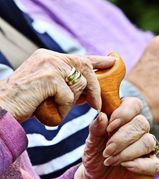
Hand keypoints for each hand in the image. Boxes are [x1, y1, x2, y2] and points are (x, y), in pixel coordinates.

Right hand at [0, 49, 114, 121]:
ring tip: (53, 108)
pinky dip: (63, 109)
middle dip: (95, 88)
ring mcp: (50, 65)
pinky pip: (69, 97)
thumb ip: (69, 86)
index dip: (98, 60)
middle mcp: (50, 57)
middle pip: (85, 68)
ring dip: (70, 103)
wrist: (3, 109)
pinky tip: (48, 110)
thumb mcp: (51, 90)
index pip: (80, 57)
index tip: (112, 61)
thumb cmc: (26, 102)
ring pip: (79, 85)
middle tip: (97, 104)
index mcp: (49, 57)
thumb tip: (91, 91)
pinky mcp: (49, 78)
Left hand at [75, 97, 158, 177]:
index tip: (110, 127)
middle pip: (142, 123)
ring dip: (128, 152)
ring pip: (149, 142)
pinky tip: (126, 166)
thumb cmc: (95, 154)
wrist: (96, 176)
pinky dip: (140, 165)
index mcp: (125, 117)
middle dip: (123, 138)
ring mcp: (147, 147)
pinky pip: (155, 163)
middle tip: (107, 150)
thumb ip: (96, 128)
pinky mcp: (151, 165)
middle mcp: (138, 129)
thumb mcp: (91, 141)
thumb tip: (102, 116)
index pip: (134, 104)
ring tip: (111, 160)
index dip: (125, 113)